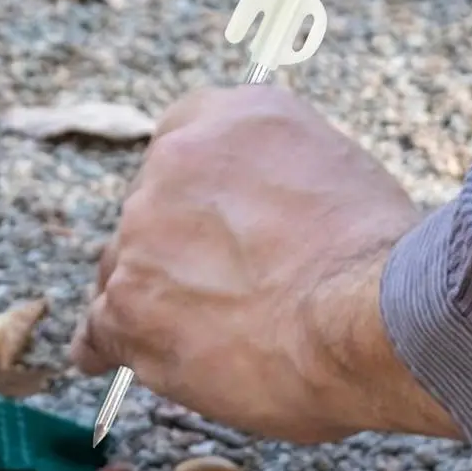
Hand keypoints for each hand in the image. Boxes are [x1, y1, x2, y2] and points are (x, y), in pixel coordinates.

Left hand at [71, 85, 459, 443]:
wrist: (369, 318)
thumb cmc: (373, 255)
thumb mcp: (332, 165)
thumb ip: (272, 167)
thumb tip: (248, 196)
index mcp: (228, 118)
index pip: (182, 139)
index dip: (194, 188)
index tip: (204, 218)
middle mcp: (173, 161)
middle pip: (148, 207)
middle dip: (175, 242)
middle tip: (222, 283)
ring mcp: (141, 232)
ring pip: (123, 265)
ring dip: (151, 294)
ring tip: (201, 330)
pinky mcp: (127, 304)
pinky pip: (98, 328)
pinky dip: (114, 343)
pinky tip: (126, 353)